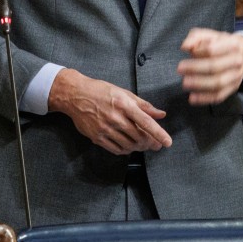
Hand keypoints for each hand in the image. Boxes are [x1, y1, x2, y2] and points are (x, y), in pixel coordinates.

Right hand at [48, 68, 171, 154]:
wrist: (75, 95)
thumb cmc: (100, 91)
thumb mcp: (123, 93)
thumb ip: (143, 105)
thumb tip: (160, 114)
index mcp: (123, 104)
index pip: (145, 122)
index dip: (158, 133)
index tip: (167, 142)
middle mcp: (115, 117)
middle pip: (138, 136)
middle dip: (150, 143)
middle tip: (156, 145)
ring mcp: (105, 129)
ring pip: (129, 145)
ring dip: (139, 147)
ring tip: (143, 145)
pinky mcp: (96, 137)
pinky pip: (116, 149)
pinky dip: (126, 150)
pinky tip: (129, 147)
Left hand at [177, 28, 242, 105]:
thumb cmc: (223, 43)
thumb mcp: (211, 35)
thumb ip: (196, 37)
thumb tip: (185, 46)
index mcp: (232, 44)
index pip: (212, 49)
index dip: (198, 52)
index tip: (188, 53)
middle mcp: (237, 61)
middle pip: (214, 66)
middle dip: (195, 68)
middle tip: (180, 69)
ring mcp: (236, 76)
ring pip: (217, 83)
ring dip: (199, 84)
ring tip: (185, 82)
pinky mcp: (233, 88)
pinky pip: (219, 96)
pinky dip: (205, 98)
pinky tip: (192, 98)